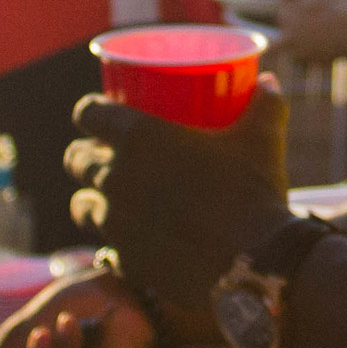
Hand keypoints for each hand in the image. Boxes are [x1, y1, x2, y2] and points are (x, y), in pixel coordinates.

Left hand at [65, 83, 290, 313]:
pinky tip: (135, 240)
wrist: (255, 265)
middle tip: (106, 157)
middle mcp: (115, 177)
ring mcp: (115, 222)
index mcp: (138, 138)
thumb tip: (270, 82)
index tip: (99, 115)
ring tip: (112, 201)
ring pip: (82, 205)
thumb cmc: (254, 193)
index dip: (90, 112)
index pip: (87, 113)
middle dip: (86, 156)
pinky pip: (106, 245)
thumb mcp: (262, 140)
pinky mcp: (125, 260)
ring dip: (92, 199)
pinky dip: (116, 240)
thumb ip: (265, 106)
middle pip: (76, 159)